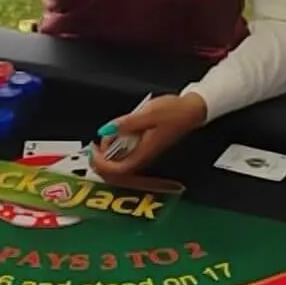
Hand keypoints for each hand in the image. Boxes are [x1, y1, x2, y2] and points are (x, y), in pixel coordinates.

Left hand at [92, 93, 207, 179]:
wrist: (191, 110)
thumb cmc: (174, 112)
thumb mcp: (148, 113)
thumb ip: (126, 123)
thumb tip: (107, 130)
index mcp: (143, 153)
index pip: (117, 171)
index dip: (102, 164)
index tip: (94, 149)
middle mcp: (142, 158)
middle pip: (115, 173)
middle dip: (101, 162)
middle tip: (94, 146)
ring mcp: (142, 155)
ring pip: (118, 164)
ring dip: (107, 153)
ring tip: (109, 134)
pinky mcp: (142, 149)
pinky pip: (124, 155)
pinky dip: (115, 148)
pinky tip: (116, 134)